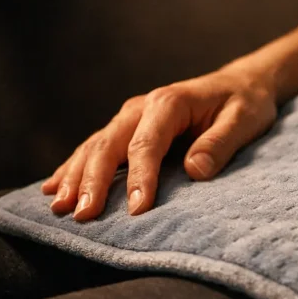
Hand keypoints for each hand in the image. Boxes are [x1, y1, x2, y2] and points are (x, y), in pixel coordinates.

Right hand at [42, 64, 277, 220]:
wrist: (241, 83)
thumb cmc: (245, 104)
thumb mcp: (244, 120)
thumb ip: (220, 143)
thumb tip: (195, 170)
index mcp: (169, 103)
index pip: (147, 144)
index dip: (140, 178)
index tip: (136, 210)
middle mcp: (141, 107)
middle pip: (109, 145)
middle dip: (93, 181)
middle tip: (81, 214)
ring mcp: (130, 117)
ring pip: (95, 147)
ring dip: (75, 177)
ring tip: (58, 207)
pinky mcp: (127, 128)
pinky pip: (94, 148)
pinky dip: (73, 168)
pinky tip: (52, 188)